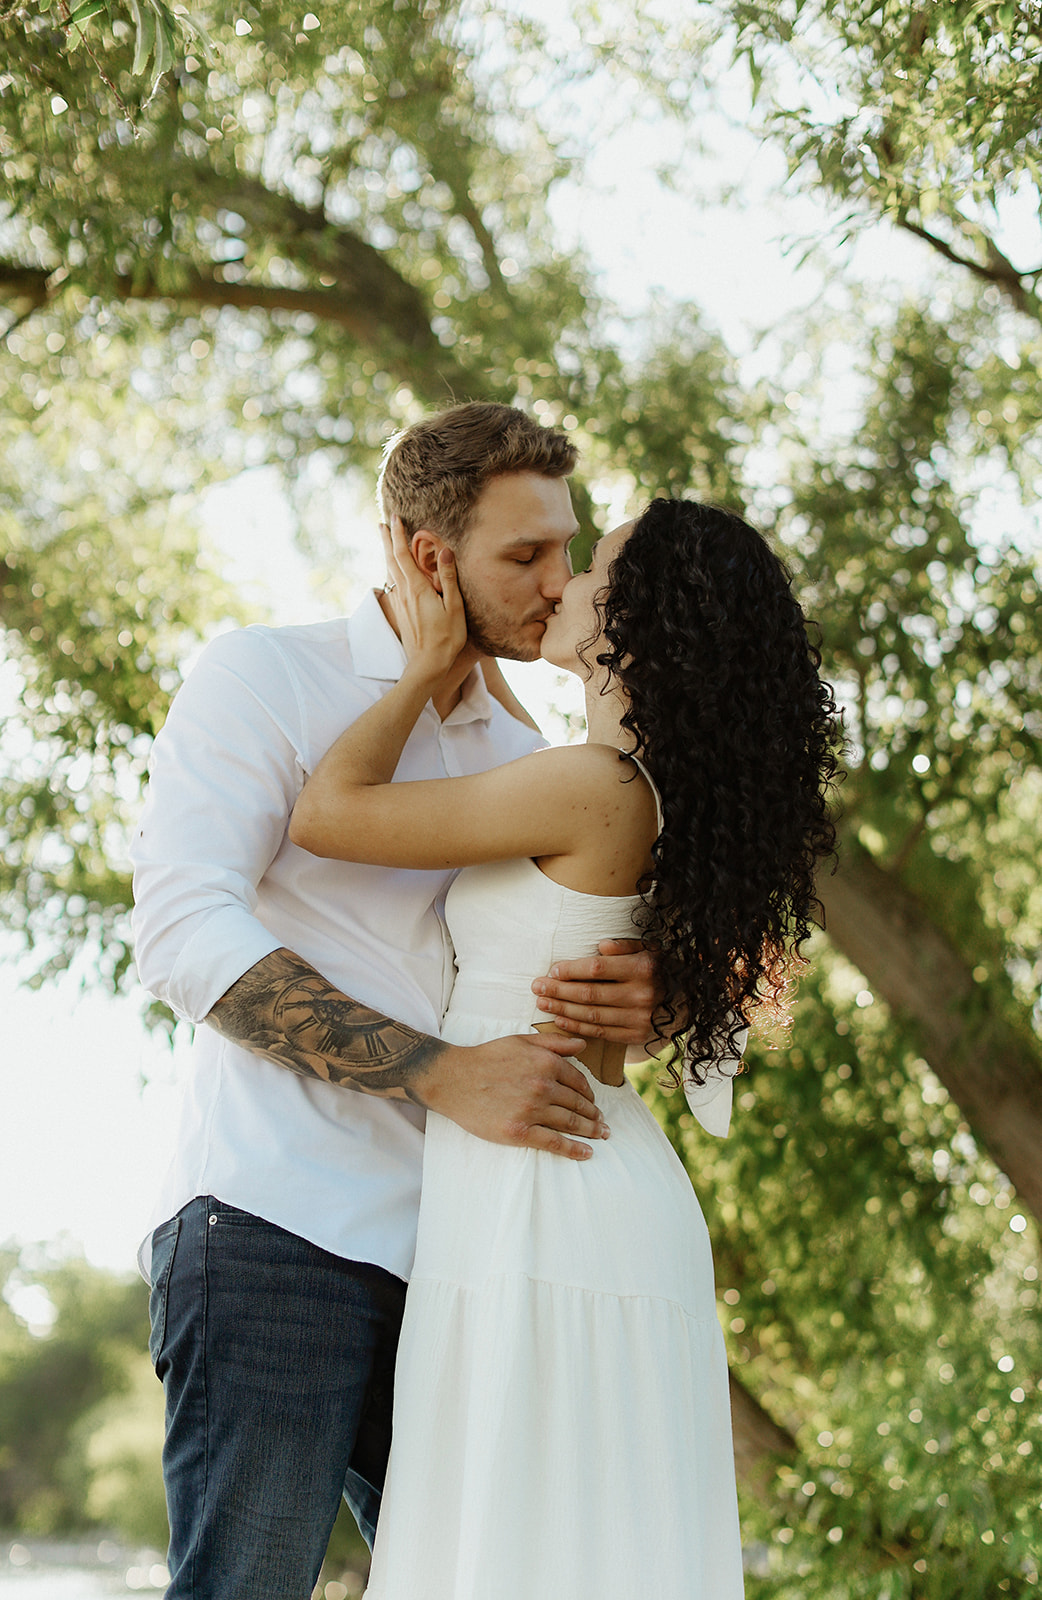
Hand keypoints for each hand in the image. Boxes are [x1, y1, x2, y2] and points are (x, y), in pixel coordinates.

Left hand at [382, 516, 466, 680]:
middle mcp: (404, 593)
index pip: (403, 555)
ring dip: (386, 554)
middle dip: (386, 540)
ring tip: (384, 541)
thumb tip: (445, 551)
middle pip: (390, 560)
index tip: (396, 518)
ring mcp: (400, 603)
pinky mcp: (400, 612)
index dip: (398, 535)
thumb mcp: (454, 607)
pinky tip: (391, 571)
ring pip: (389, 572)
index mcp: (417, 588)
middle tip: (381, 523)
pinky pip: (392, 584)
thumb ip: (449, 578)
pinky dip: (390, 570)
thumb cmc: (446, 638)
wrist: (427, 665)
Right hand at [418, 1033, 608, 1159]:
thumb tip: (583, 1045)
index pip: (579, 1082)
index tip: (593, 1103)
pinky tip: (586, 1153)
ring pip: (571, 1123)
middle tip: (603, 1124)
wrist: (453, 1079)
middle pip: (578, 1104)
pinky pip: (555, 1143)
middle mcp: (543, 1086)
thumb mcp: (521, 1041)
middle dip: (594, 1115)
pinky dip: (574, 1149)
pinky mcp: (519, 1132)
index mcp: (546, 1063)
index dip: (590, 1094)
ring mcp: (532, 1110)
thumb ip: (555, 1043)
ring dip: (590, 1131)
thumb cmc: (486, 1058)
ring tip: (600, 1136)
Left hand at [530, 938, 660, 1044]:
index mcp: (643, 968)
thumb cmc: (658, 968)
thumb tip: (601, 946)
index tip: (552, 970)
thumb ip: (624, 946)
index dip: (571, 971)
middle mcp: (642, 994)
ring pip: (592, 1016)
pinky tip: (560, 1020)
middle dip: (558, 991)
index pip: (597, 970)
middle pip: (589, 994)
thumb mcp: (648, 948)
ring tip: (543, 1004)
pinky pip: (601, 1033)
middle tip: (537, 988)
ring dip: (563, 1010)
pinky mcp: (637, 1035)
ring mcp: (640, 1018)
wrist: (685, 999)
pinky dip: (577, 1027)